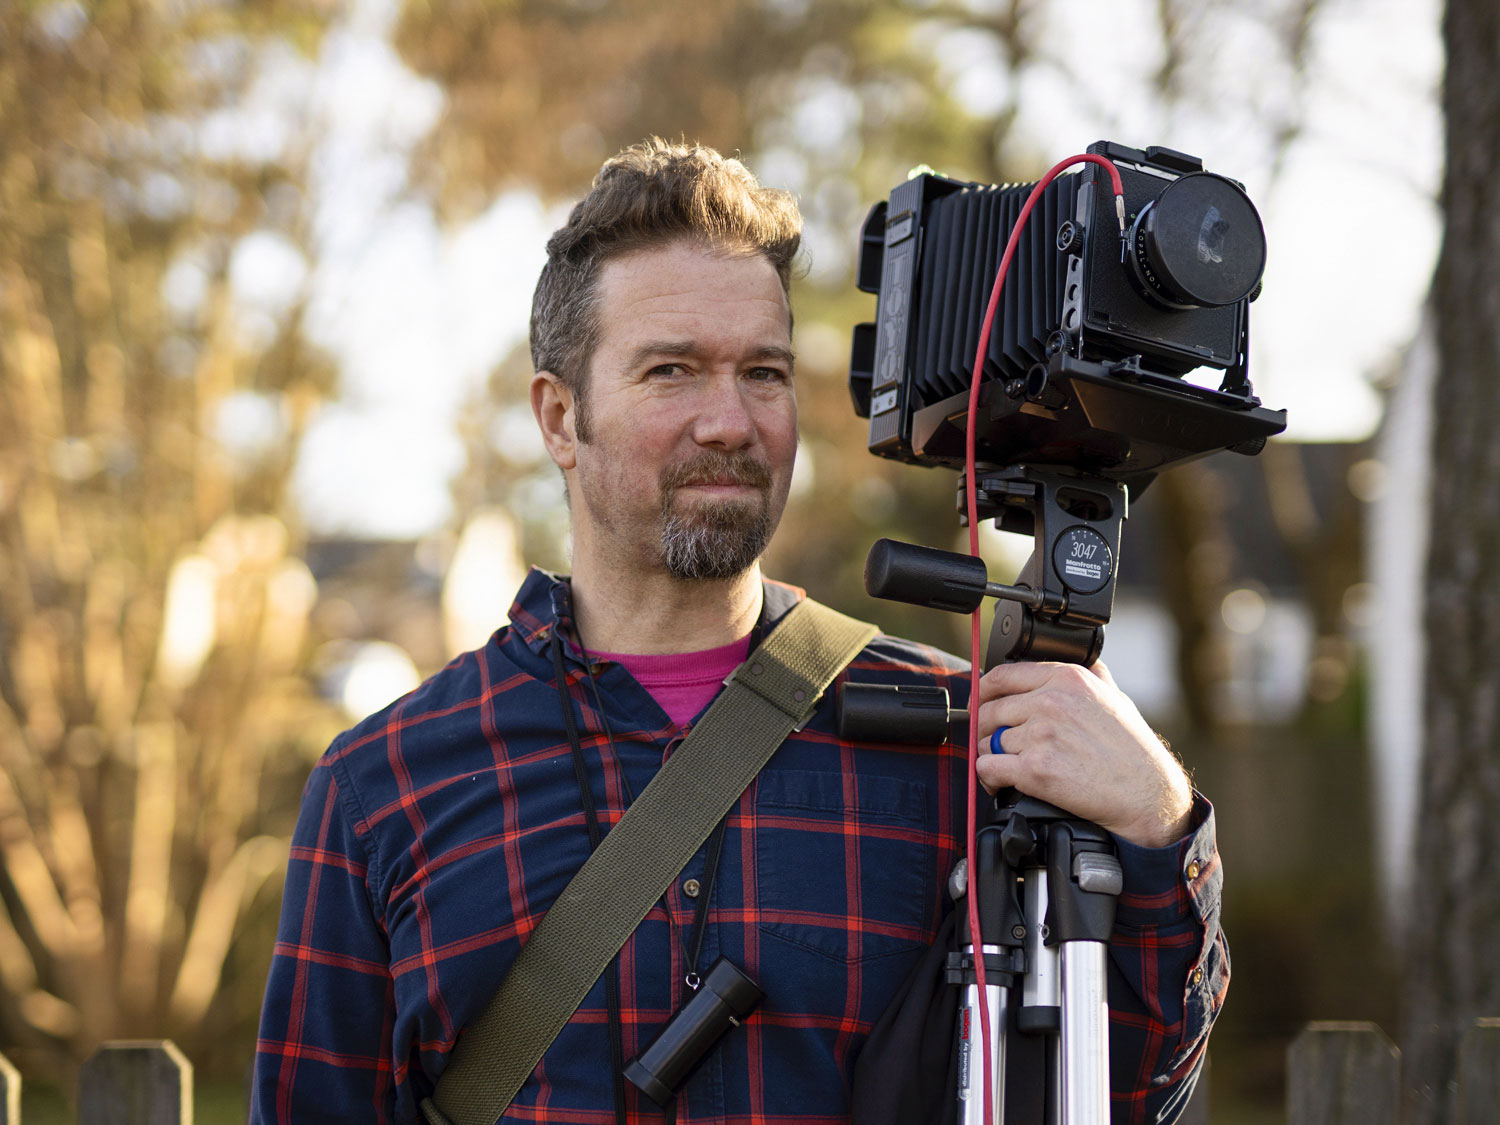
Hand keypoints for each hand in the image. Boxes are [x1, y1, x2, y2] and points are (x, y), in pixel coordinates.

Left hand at [974, 660, 1193, 847]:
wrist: (1147, 795)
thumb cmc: (1133, 750)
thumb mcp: (1115, 697)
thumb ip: (1091, 674)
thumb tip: (1078, 657)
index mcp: (1067, 678)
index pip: (1002, 676)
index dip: (984, 692)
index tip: (980, 702)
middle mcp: (1051, 702)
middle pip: (990, 711)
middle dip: (986, 729)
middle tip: (992, 742)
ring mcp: (1042, 736)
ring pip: (988, 741)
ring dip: (992, 756)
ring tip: (1006, 765)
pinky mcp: (1035, 770)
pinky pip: (988, 768)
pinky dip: (989, 777)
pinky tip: (1000, 781)